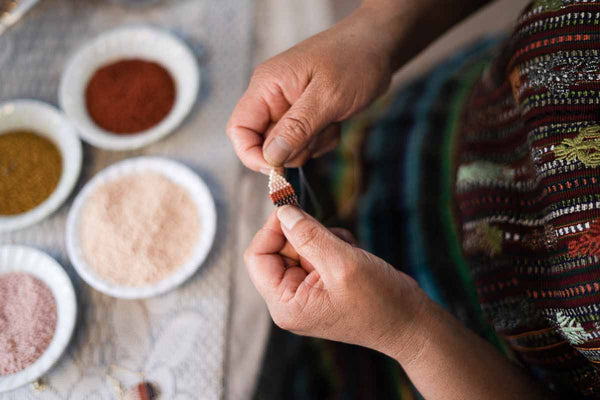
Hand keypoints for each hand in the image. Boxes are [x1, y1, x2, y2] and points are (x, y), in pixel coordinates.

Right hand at [227, 7, 394, 172]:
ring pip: (288, 148)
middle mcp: (272, 98)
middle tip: (319, 130)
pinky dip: (322, 140)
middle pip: (265, 144)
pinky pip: (306, 144)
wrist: (380, 46)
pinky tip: (336, 120)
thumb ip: (297, 128)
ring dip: (312, 145)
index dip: (252, 155)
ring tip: (331, 120)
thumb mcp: (327, 97)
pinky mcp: (306, 116)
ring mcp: (289, 108)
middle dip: (294, 149)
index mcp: (267, 86)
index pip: (239, 129)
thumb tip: (270, 157)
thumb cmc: (355, 60)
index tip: (279, 169)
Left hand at [244, 205, 427, 354]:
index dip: (271, 229)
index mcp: (285, 303)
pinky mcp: (323, 284)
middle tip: (333, 238)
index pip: (257, 256)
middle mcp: (290, 300)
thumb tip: (283, 211)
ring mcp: (307, 292)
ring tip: (350, 254)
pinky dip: (336, 246)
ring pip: (301, 246)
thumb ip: (309, 235)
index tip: (292, 208)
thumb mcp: (343, 264)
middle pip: (278, 249)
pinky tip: (356, 258)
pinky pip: (318, 251)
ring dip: (326, 240)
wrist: (412, 324)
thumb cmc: (380, 302)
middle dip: (306, 236)